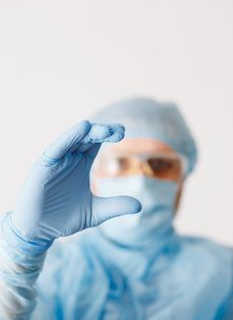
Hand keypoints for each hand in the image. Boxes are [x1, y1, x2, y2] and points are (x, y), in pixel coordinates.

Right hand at [11, 120, 140, 241]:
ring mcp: (57, 160)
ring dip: (90, 132)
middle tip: (119, 130)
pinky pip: (58, 147)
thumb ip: (115, 206)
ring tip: (106, 129)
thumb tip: (139, 206)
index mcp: (81, 164)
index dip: (108, 135)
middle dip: (103, 132)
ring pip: (74, 139)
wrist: (40, 232)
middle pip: (87, 138)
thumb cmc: (65, 219)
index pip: (96, 143)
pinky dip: (70, 137)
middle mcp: (70, 158)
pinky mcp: (44, 165)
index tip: (123, 132)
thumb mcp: (96, 212)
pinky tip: (83, 128)